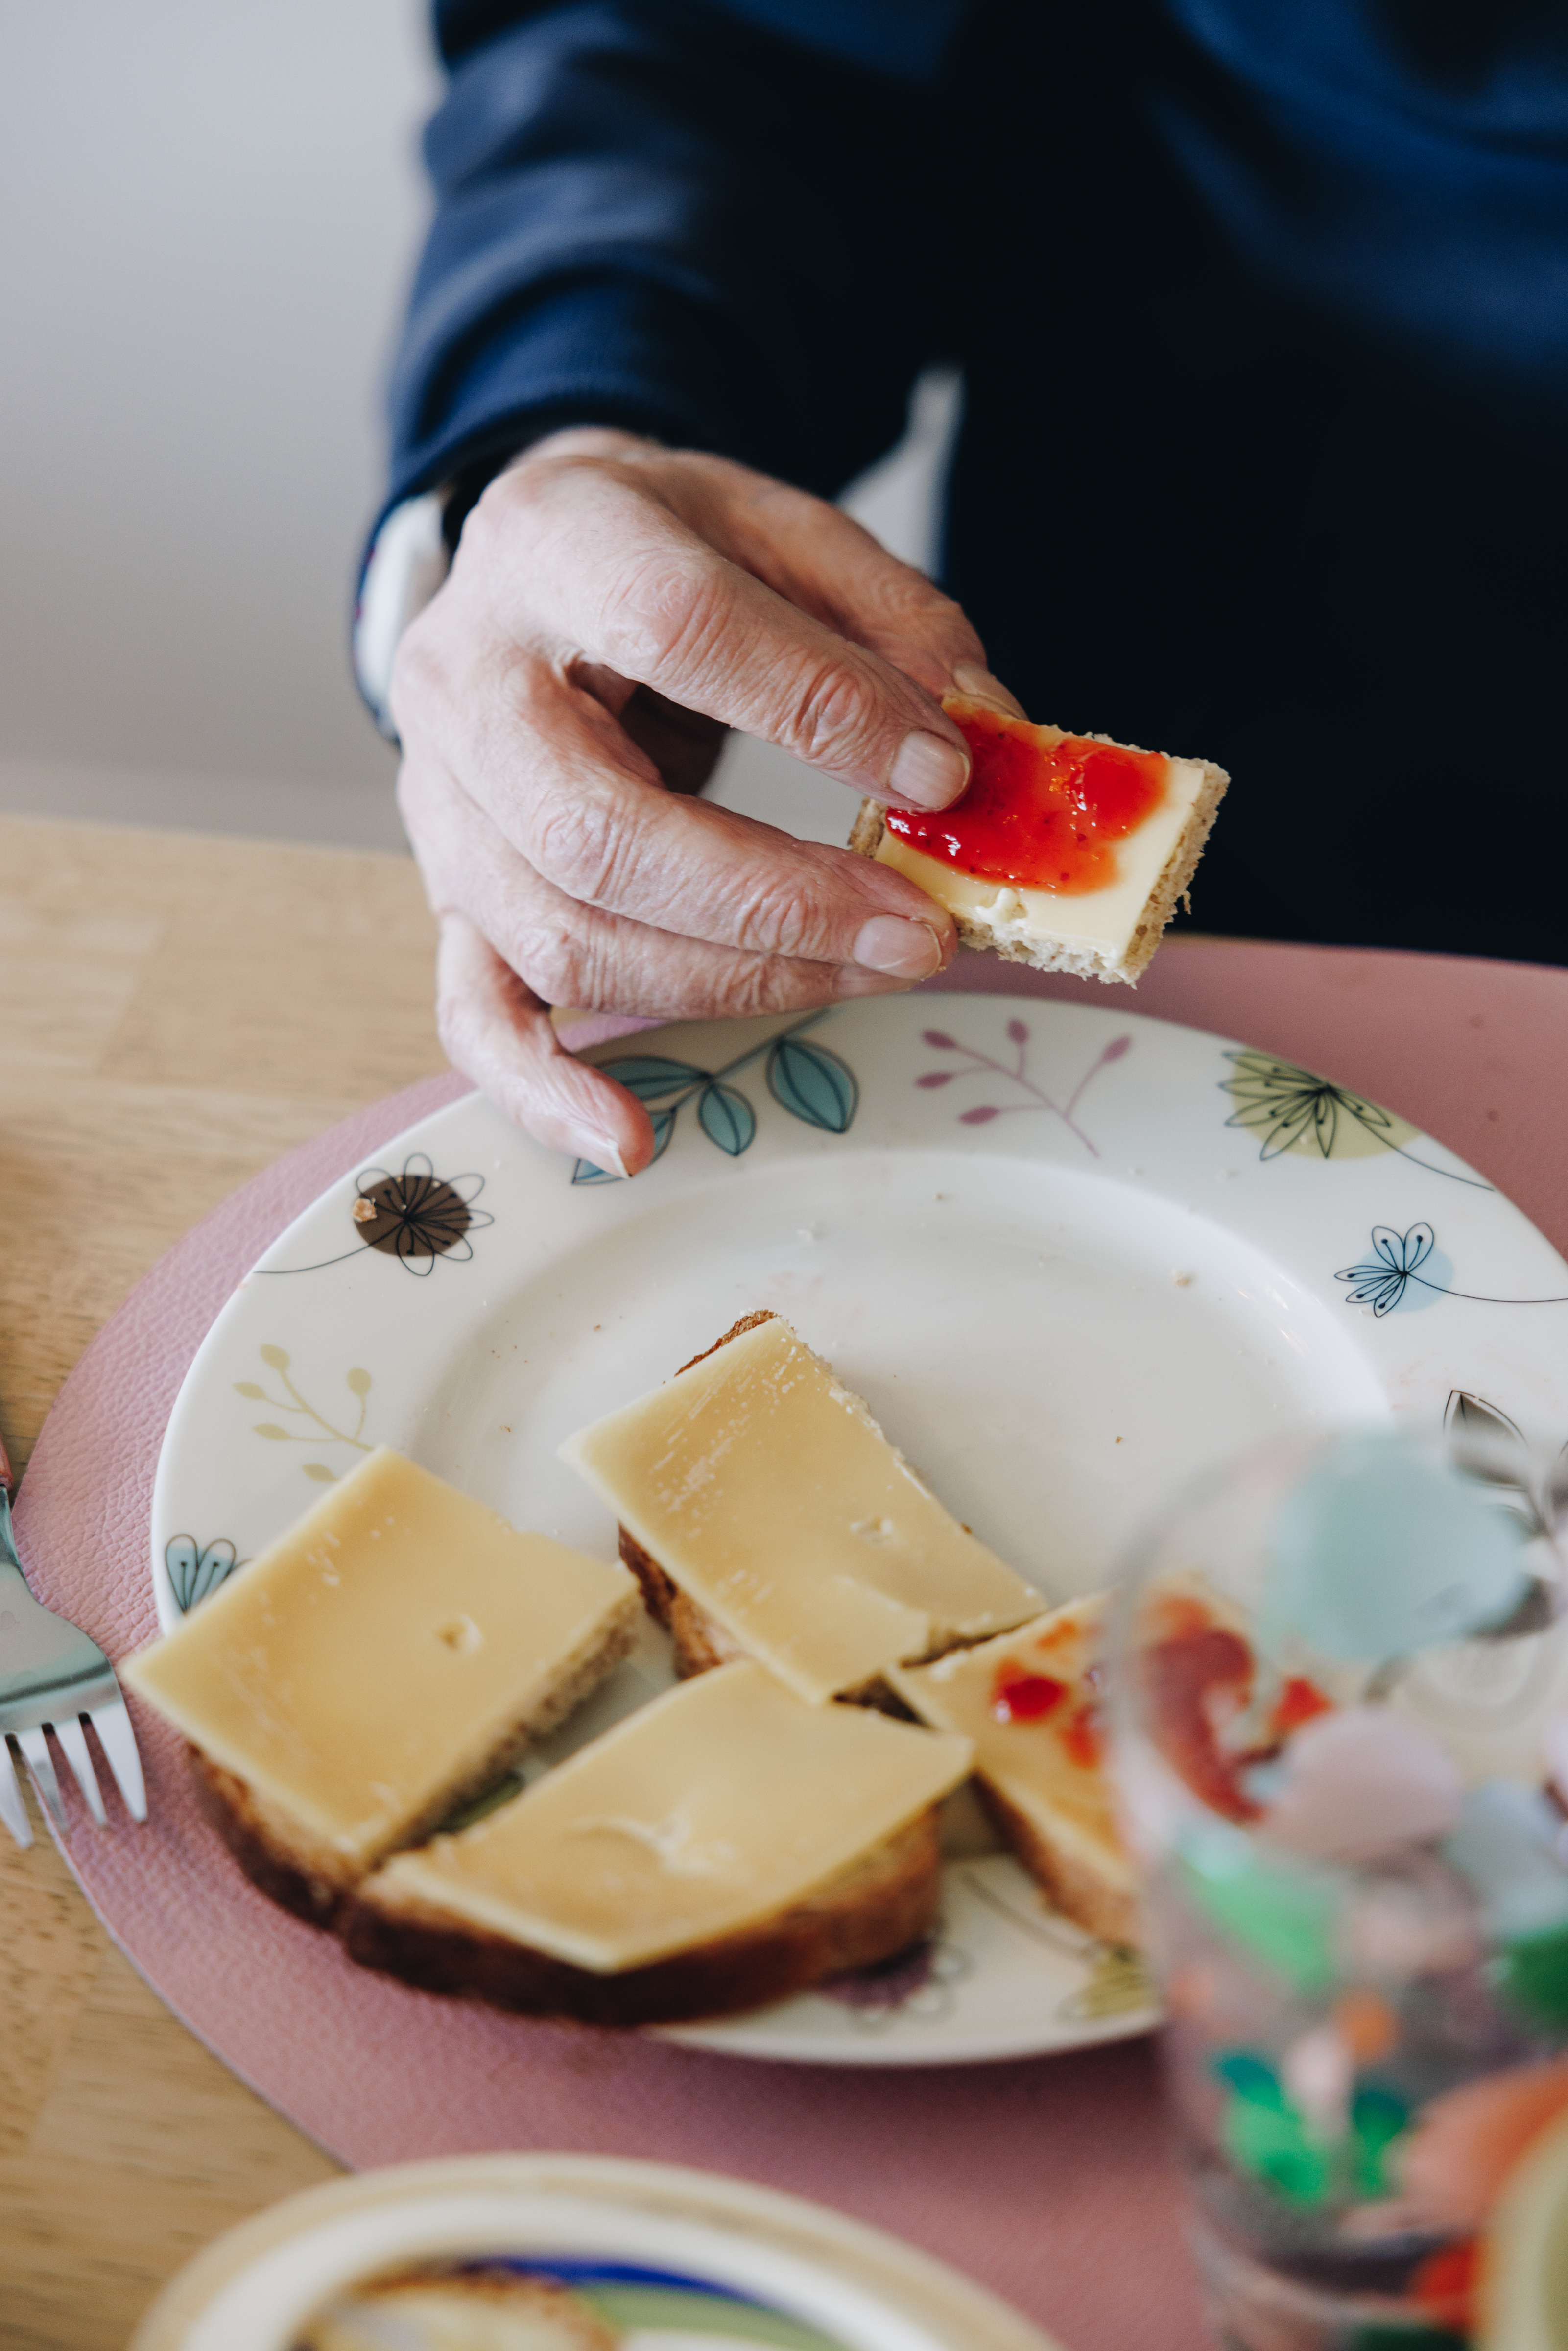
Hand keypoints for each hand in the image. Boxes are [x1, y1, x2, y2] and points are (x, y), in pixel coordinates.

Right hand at [391, 427, 1021, 1173]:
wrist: (533, 558)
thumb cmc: (665, 546)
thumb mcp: (781, 525)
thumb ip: (886, 616)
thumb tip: (983, 733)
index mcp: (554, 540)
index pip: (677, 628)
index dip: (817, 710)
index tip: (943, 772)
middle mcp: (467, 682)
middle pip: (601, 830)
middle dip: (777, 902)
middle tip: (919, 929)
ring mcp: (443, 804)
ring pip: (566, 936)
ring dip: (731, 983)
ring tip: (872, 973)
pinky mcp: (450, 892)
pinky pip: (477, 1013)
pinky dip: (547, 1091)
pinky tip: (631, 1141)